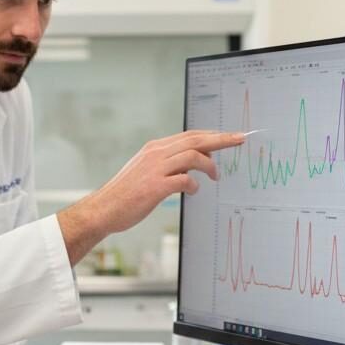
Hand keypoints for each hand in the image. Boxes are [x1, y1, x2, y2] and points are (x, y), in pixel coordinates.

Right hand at [57, 129, 244, 264]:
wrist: (104, 209)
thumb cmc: (125, 194)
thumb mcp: (145, 171)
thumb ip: (167, 164)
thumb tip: (193, 163)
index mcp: (154, 148)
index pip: (189, 135)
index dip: (212, 135)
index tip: (229, 136)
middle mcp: (156, 154)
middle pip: (196, 140)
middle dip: (221, 139)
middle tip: (240, 139)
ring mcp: (155, 169)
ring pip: (193, 156)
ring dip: (210, 165)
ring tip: (216, 176)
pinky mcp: (155, 186)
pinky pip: (185, 180)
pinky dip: (194, 185)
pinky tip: (194, 191)